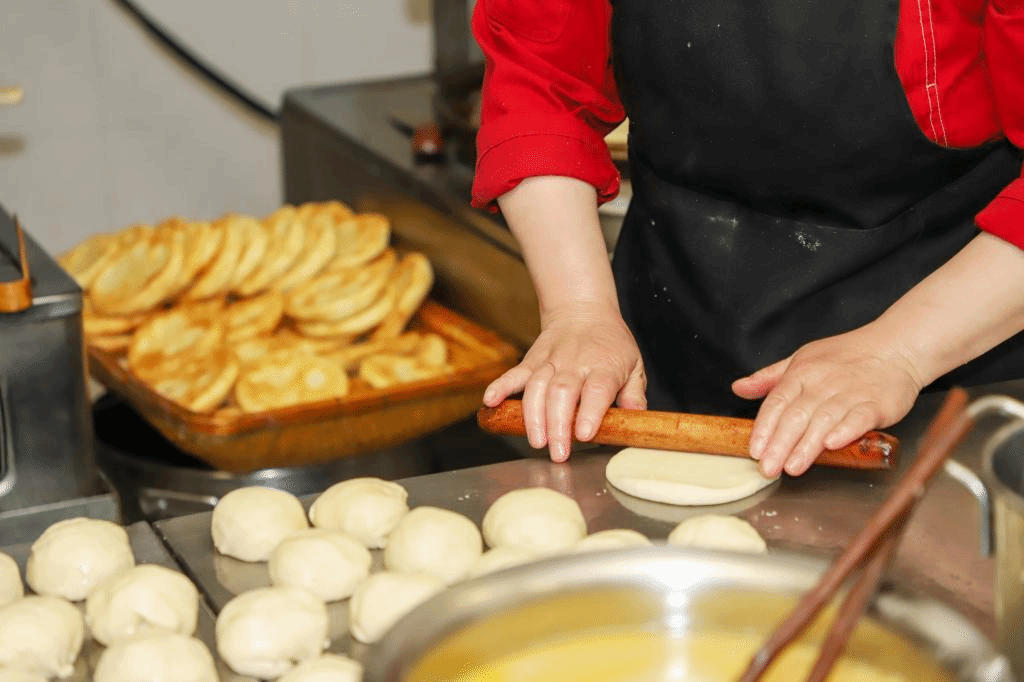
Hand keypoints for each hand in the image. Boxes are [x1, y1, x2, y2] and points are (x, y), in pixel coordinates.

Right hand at [482, 301, 646, 461]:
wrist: (583, 310)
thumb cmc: (610, 344)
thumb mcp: (634, 364)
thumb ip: (634, 393)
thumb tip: (636, 418)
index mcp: (604, 366)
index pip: (596, 390)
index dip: (589, 412)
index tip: (584, 434)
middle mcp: (575, 363)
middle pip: (563, 393)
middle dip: (557, 425)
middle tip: (558, 453)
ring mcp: (550, 361)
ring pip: (537, 387)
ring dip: (533, 415)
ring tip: (535, 441)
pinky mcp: (531, 361)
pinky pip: (514, 374)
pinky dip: (500, 387)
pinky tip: (490, 402)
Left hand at [731, 329, 923, 476]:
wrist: (896, 346)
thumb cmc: (846, 356)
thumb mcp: (802, 359)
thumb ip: (770, 378)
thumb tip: (738, 388)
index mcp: (802, 372)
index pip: (777, 402)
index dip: (764, 427)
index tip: (754, 450)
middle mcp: (824, 382)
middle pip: (797, 415)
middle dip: (780, 444)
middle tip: (768, 468)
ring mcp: (852, 392)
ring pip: (824, 419)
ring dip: (807, 445)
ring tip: (792, 467)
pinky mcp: (878, 403)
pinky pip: (859, 418)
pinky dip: (846, 431)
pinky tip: (832, 445)